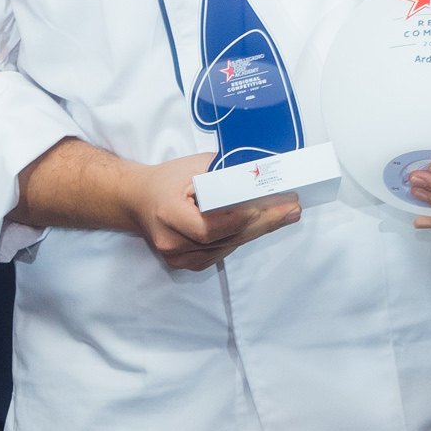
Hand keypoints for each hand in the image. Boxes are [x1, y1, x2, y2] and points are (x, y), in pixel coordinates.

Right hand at [128, 152, 300, 272]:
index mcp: (168, 214)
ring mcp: (178, 257)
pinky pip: (221, 251)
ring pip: (228, 245)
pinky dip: (240, 237)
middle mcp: (172, 242)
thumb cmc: (166, 179)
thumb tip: (263, 174)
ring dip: (256, 230)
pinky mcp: (185, 264)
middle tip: (292, 210)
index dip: (244, 218)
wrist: (138, 200)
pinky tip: (259, 224)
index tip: (273, 204)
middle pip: (227, 238)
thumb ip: (225, 173)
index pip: (212, 226)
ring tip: (283, 214)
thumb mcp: (194, 167)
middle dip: (263, 222)